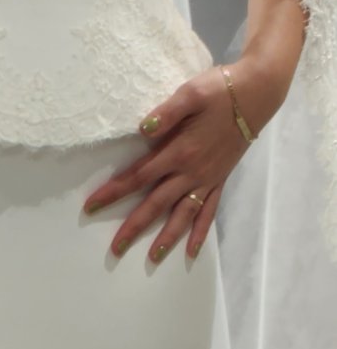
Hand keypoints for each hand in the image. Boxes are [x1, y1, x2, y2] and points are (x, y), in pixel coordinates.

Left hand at [82, 61, 272, 262]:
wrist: (256, 94)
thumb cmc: (219, 90)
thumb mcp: (190, 93)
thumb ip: (166, 113)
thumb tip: (142, 130)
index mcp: (179, 151)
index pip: (138, 176)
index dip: (114, 192)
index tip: (91, 206)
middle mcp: (191, 172)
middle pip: (156, 204)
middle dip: (134, 226)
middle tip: (115, 249)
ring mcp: (208, 179)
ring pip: (183, 215)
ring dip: (167, 237)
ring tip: (153, 258)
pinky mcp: (221, 179)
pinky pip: (209, 212)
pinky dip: (200, 232)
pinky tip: (193, 250)